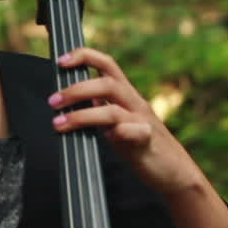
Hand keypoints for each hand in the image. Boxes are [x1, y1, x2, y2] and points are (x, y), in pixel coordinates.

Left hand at [47, 47, 202, 197]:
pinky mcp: (147, 141)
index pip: (107, 64)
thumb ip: (100, 108)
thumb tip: (75, 99)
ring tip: (60, 124)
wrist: (174, 171)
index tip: (61, 61)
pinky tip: (106, 139)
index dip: (84, 56)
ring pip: (113, 110)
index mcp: (126, 95)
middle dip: (76, 90)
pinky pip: (134, 132)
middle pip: (107, 83)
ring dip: (82, 116)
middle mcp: (135, 103)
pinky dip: (118, 133)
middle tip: (53, 101)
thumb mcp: (118, 121)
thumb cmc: (142, 145)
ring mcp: (142, 121)